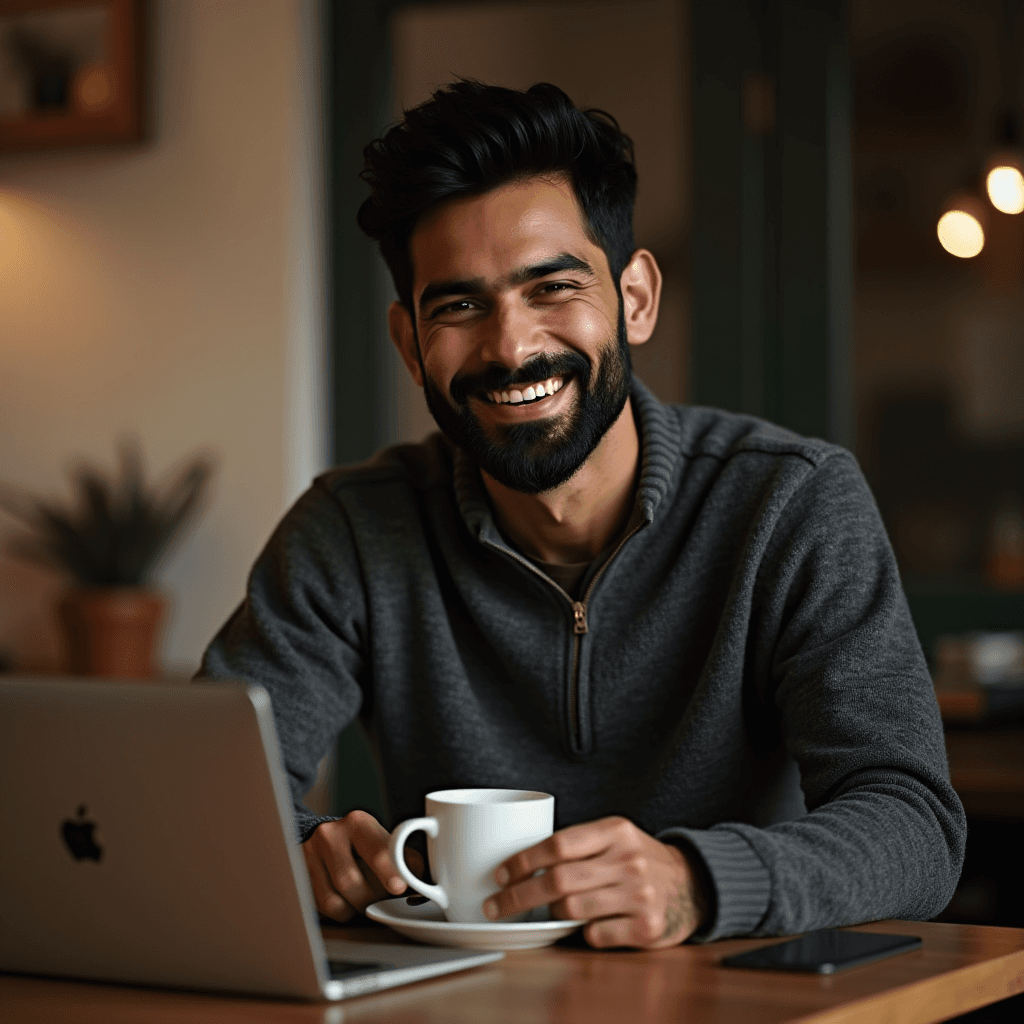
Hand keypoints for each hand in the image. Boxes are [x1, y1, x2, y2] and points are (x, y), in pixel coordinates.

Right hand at [302, 810, 423, 921]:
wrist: (328, 838)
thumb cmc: (366, 845)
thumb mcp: (386, 842)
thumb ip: (406, 860)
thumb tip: (426, 885)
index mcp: (359, 822)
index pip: (375, 848)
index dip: (387, 871)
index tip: (398, 887)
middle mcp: (331, 834)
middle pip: (350, 881)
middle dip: (371, 898)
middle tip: (384, 901)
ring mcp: (310, 854)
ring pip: (335, 898)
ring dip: (356, 908)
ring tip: (367, 900)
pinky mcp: (300, 874)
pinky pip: (323, 907)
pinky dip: (342, 912)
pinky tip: (349, 901)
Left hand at [483, 816, 707, 948]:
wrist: (691, 884)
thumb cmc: (638, 858)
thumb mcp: (614, 836)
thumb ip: (578, 844)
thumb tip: (522, 862)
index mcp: (616, 830)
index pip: (558, 844)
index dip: (523, 861)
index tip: (500, 874)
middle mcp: (628, 860)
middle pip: (559, 880)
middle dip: (519, 895)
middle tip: (497, 905)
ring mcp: (639, 895)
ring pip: (572, 909)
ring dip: (553, 914)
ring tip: (550, 911)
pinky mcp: (646, 927)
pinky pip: (595, 935)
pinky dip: (583, 932)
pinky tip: (588, 924)